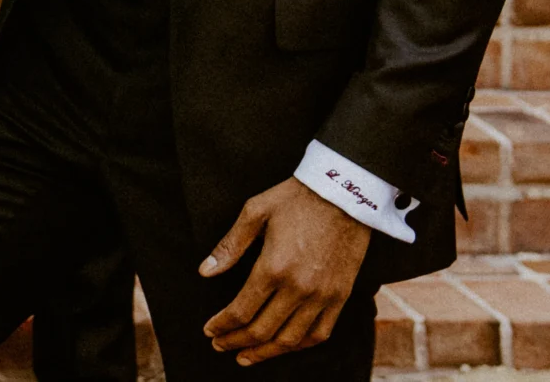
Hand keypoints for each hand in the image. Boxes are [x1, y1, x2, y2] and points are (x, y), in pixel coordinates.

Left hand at [200, 178, 373, 365]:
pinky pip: (320, 333)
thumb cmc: (295, 198)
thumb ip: (230, 246)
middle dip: (236, 342)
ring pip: (291, 339)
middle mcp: (299, 288)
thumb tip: (205, 271)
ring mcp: (323, 296)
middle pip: (262, 330)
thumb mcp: (254, 212)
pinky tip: (283, 346)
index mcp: (273, 267)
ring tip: (245, 356)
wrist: (345, 194)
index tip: (209, 331)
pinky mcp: (341, 296)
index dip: (222, 325)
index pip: (241, 310)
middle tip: (219, 345)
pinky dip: (299, 345)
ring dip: (265, 352)